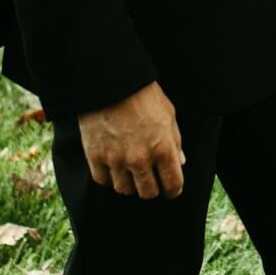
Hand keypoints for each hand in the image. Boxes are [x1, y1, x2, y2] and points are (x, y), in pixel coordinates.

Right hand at [78, 80, 185, 198]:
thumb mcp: (168, 115)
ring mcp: (116, 160)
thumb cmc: (143, 95)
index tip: (170, 189)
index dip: (173, 190)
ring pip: (125, 190)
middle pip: (148, 193)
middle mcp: (140, 159)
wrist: (111, 82)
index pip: (173, 185)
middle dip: (152, 188)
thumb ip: (175, 142)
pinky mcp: (95, 156)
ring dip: (129, 183)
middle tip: (150, 180)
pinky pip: (103, 181)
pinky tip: (112, 167)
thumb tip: (180, 162)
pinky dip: (109, 177)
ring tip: (130, 172)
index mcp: (163, 149)